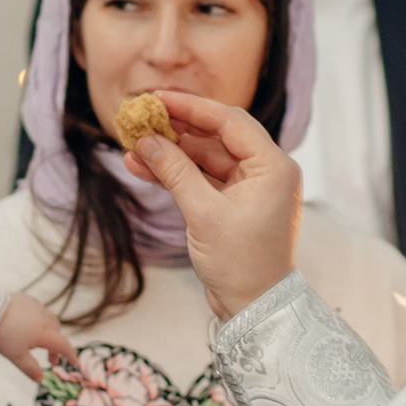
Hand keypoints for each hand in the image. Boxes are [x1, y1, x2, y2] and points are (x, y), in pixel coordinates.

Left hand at [0, 290, 77, 383]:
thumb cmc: (3, 335)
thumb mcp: (16, 356)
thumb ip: (30, 368)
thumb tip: (41, 380)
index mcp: (44, 333)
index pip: (63, 345)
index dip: (71, 355)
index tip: (75, 364)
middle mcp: (44, 318)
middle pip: (57, 332)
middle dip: (56, 346)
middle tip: (50, 359)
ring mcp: (35, 306)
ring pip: (49, 319)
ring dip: (50, 332)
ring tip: (40, 342)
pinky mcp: (26, 298)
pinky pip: (38, 310)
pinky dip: (39, 320)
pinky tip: (29, 325)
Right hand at [122, 90, 300, 320]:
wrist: (253, 308)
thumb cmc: (241, 264)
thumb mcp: (203, 214)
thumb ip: (175, 171)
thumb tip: (147, 140)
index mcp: (272, 166)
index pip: (229, 121)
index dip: (190, 106)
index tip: (157, 97)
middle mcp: (265, 171)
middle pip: (216, 135)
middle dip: (177, 127)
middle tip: (141, 116)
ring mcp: (248, 187)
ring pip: (204, 157)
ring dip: (170, 151)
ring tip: (132, 144)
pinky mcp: (232, 203)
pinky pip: (201, 178)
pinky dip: (175, 173)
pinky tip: (142, 166)